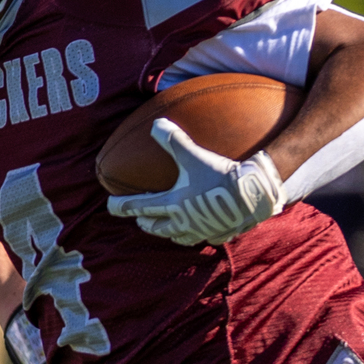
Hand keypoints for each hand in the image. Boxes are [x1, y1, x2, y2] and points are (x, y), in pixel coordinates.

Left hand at [107, 118, 283, 245]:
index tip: (110, 206)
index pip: (139, 206)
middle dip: (145, 222)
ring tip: (167, 228)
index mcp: (173, 204)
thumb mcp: (194, 155)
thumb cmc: (220, 175)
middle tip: (139, 219)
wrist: (253, 195)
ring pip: (178, 237)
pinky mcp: (220, 234)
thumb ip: (173, 140)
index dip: (122, 206)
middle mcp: (184, 222)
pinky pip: (205, 238)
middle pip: (157, 227)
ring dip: (168, 233)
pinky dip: (198, 235)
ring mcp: (202, 231)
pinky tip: (201, 231)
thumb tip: (155, 125)